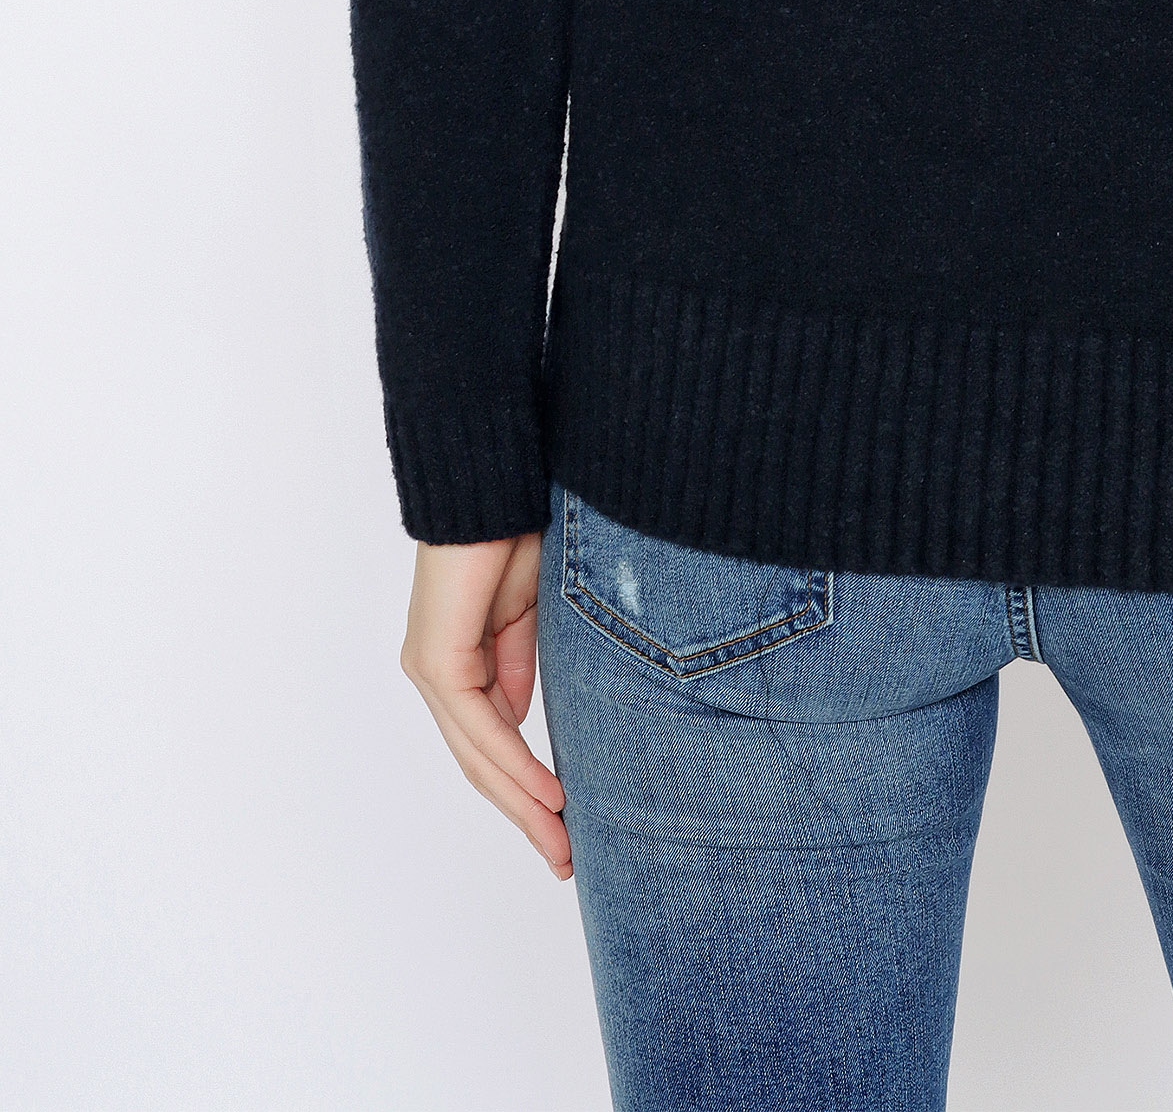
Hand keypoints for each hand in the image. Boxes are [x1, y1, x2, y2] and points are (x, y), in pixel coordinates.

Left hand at [401, 532, 571, 878]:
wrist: (494, 483)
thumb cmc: (516, 533)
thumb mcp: (530, 615)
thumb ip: (518, 667)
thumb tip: (521, 721)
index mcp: (459, 663)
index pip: (490, 745)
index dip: (527, 789)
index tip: (568, 824)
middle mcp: (436, 673)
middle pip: (480, 765)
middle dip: (526, 815)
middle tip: (564, 860)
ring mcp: (432, 667)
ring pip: (477, 756)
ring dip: (524, 803)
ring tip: (561, 842)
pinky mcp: (437, 656)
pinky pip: (478, 725)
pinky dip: (516, 762)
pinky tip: (547, 792)